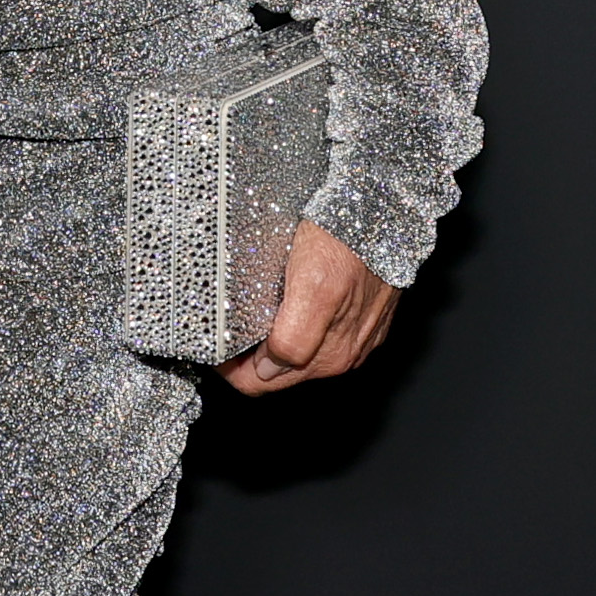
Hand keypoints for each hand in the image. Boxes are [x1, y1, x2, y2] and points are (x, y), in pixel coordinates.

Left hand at [217, 218, 396, 396]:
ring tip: (249, 308)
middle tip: (222, 324)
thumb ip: (293, 339)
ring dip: (268, 338)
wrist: (383, 211)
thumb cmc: (347, 244)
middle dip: (246, 356)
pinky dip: (292, 322)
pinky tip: (283, 298)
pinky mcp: (357, 320)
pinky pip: (315, 333)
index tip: (212, 346)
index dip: (231, 370)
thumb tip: (267, 371)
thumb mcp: (312, 288)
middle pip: (275, 373)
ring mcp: (352, 338)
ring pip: (294, 353)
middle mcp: (342, 354)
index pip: (260, 383)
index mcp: (327, 356)